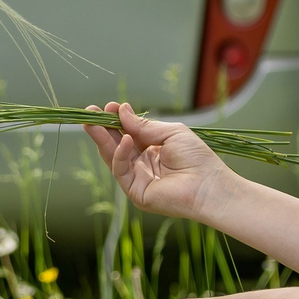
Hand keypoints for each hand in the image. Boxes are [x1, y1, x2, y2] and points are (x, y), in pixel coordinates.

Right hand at [85, 101, 239, 222]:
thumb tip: (121, 110)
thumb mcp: (170, 133)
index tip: (109, 106)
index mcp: (151, 150)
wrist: (209, 185)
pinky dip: (120, 154)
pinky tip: (125, 139)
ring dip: (102, 139)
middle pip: (116, 145)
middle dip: (102, 129)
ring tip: (92, 122)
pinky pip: (121, 170)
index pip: (127, 134)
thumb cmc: (197, 158)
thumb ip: (144, 125)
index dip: (116, 121)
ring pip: (113, 157)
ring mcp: (137, 179)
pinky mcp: (135, 192)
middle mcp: (142, 164)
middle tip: (89, 113)